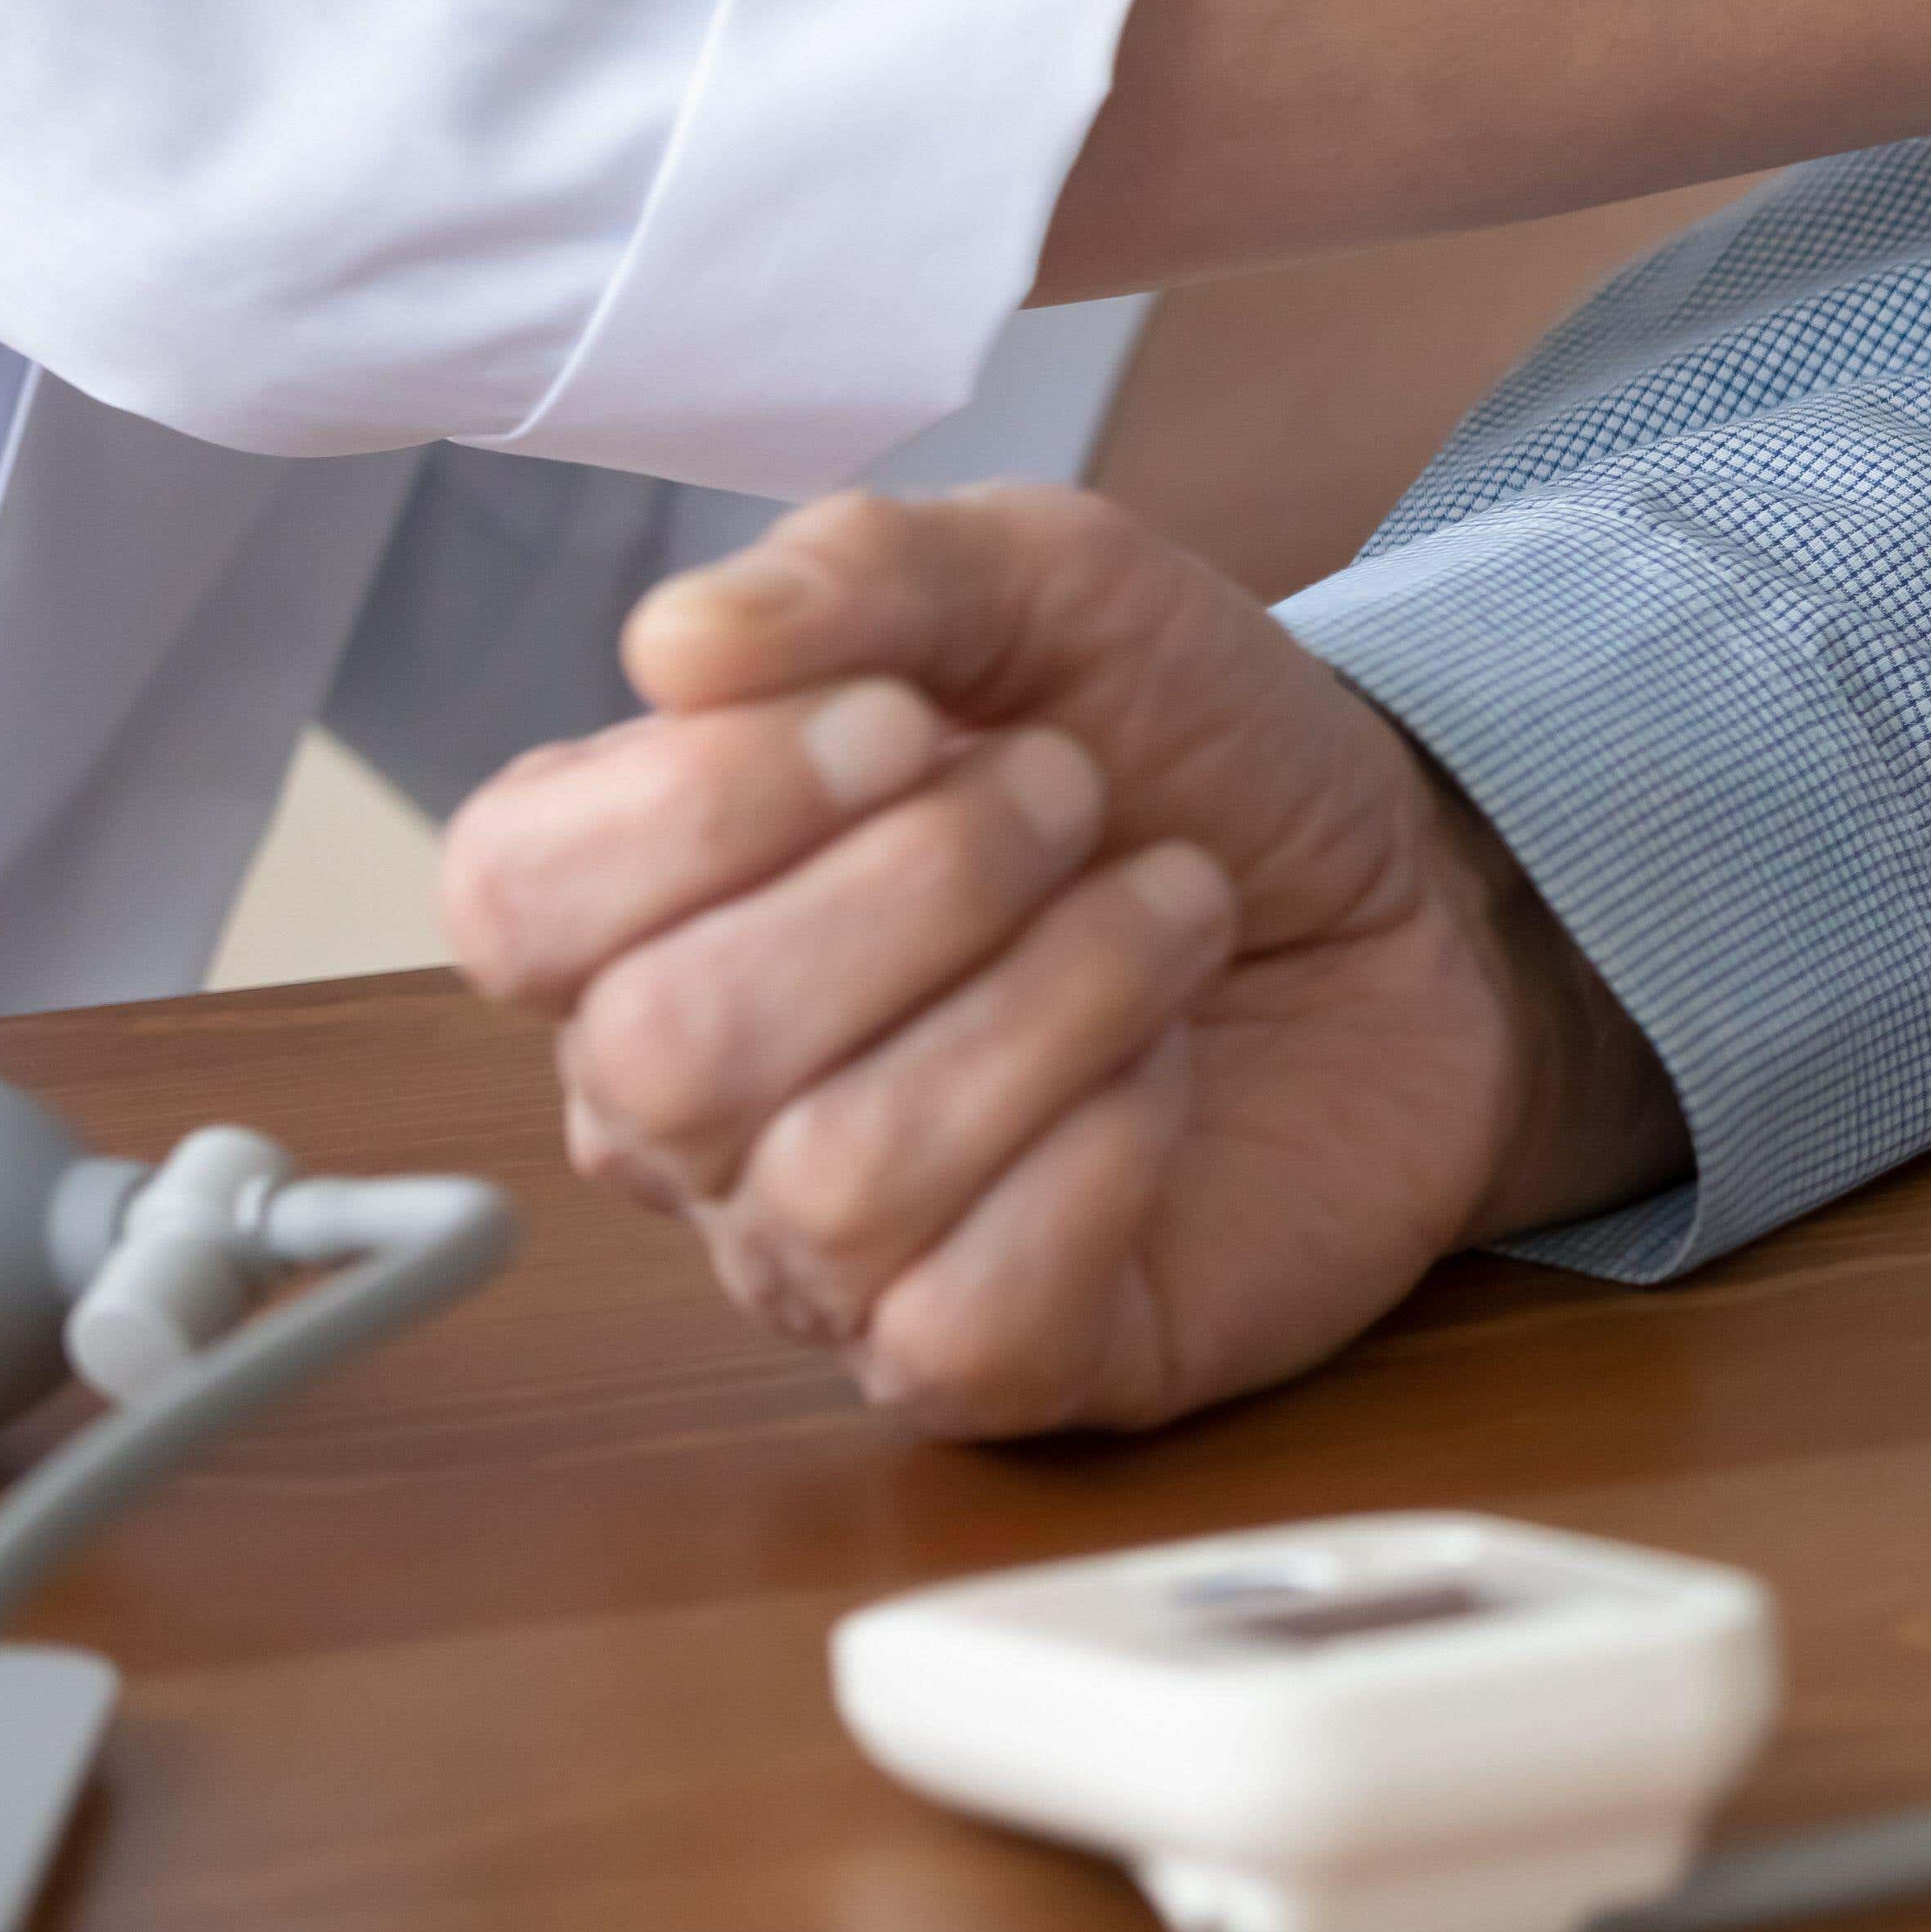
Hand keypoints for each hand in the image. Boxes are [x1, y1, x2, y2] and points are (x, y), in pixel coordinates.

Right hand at [436, 487, 1679, 1437]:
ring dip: (1060, 999)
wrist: (1417, 895)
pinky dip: (1103, 1157)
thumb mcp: (1055, 585)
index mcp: (649, 899)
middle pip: (669, 1047)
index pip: (513, 893)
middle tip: (1079, 801)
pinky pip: (961, 1311)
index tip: (907, 717)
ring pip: (839, 1177)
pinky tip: (1165, 1073)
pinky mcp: (975, 1360)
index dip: (705, 801)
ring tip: (1168, 912)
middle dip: (926, 885)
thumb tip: (675, 638)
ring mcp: (820, 1250)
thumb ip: (865, 571)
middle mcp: (690, 1102)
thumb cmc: (1197, 754)